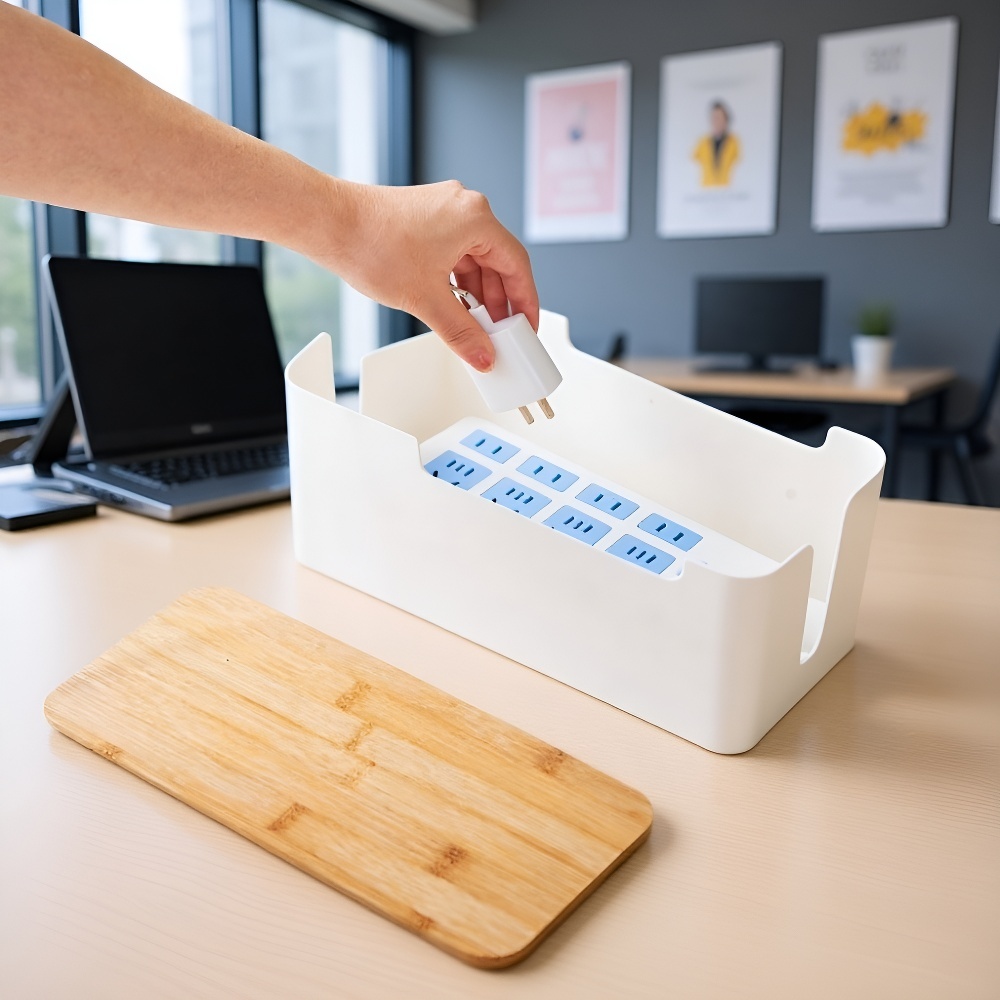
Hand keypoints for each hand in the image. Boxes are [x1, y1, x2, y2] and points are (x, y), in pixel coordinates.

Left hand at [308, 180, 538, 371]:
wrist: (328, 223)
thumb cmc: (371, 244)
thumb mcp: (426, 299)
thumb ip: (462, 332)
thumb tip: (483, 354)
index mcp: (476, 218)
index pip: (517, 265)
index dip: (526, 302)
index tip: (528, 327)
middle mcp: (464, 208)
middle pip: (498, 263)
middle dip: (499, 303)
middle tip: (501, 335)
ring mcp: (443, 211)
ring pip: (474, 261)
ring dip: (477, 295)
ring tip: (476, 327)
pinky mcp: (425, 219)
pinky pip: (454, 255)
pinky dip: (458, 282)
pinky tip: (455, 307)